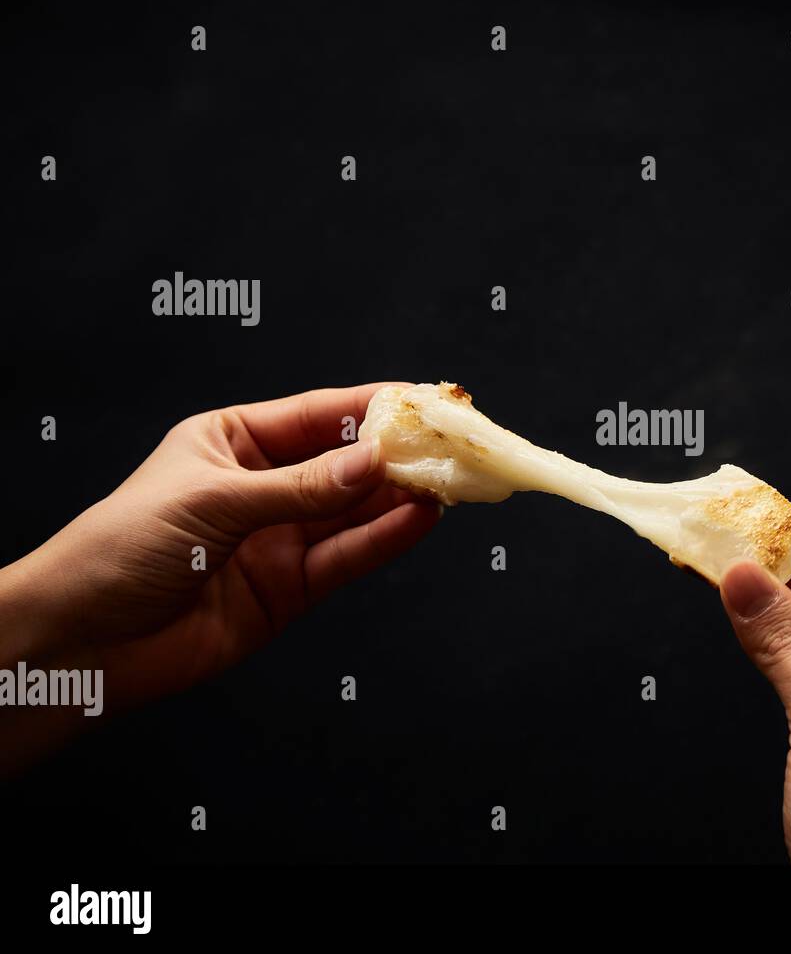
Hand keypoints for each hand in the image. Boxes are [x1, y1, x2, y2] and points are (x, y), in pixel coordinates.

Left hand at [0, 383, 439, 772]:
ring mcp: (279, 538)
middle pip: (346, 464)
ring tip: (448, 483)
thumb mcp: (214, 501)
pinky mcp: (290, 589)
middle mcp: (263, 486)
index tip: (427, 401)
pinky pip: (348, 557)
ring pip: (355, 511)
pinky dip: (386, 540)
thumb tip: (376, 463)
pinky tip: (420, 521)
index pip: (318, 415)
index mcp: (233, 441)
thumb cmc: (121, 550)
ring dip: (402, 497)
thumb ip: (303, 487)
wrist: (83, 645)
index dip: (374, 407)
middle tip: (452, 446)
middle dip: (399, 454)